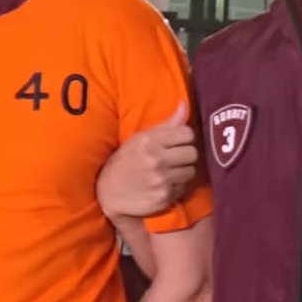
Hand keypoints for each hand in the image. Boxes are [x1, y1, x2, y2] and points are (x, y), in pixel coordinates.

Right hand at [97, 103, 197, 219]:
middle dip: (185, 155)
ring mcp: (161, 179)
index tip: (175, 142)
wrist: (108, 192)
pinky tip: (164, 184)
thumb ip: (167, 124)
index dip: (183, 137)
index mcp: (149, 141)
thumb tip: (185, 104)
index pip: (187, 133)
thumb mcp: (140, 138)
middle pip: (192, 152)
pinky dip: (177, 186)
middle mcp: (156, 159)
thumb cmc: (125, 161)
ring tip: (169, 171)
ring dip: (182, 171)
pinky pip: (184, 187)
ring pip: (191, 171)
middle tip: (173, 157)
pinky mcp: (164, 197)